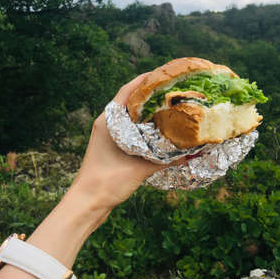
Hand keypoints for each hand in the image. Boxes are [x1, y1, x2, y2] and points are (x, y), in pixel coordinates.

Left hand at [73, 74, 183, 207]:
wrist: (87, 204)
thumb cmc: (107, 183)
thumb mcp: (139, 169)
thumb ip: (166, 160)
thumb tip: (192, 154)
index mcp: (108, 122)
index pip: (127, 91)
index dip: (144, 80)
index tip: (163, 74)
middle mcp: (107, 124)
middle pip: (130, 102)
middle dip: (149, 95)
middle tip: (171, 90)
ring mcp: (108, 136)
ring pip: (130, 117)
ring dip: (146, 111)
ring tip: (168, 106)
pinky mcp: (111, 147)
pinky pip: (130, 130)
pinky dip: (143, 127)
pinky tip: (159, 131)